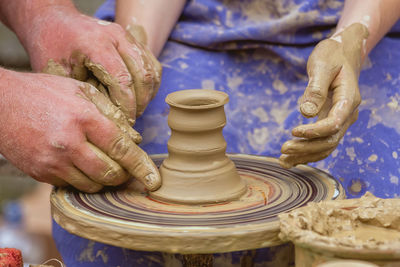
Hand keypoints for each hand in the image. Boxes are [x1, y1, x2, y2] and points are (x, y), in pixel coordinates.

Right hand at [0, 70, 160, 191]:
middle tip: (125, 167)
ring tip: (103, 164)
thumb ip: (112, 115)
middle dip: (123, 174)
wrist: (0, 103)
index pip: (122, 149)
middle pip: (110, 173)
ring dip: (104, 179)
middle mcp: (69, 144)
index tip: (154, 180)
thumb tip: (135, 139)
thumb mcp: (81, 91)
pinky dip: (83, 179)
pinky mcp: (40, 174)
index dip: (142, 167)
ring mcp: (53, 162)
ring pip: (92, 185)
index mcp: (84, 118)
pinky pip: (72, 186)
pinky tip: (81, 164)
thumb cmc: (44, 92)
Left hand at [24, 5, 160, 123]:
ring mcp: (128, 37)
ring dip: (146, 95)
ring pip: (151, 71)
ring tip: (134, 110)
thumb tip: (111, 115)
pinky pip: (152, 66)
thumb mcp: (61, 74)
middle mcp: (117, 37)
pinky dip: (149, 85)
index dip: (126, 106)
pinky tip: (138, 97)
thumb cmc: (53, 48)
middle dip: (139, 103)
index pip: (122, 80)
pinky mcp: (135, 41)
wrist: (56, 21)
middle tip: (130, 119)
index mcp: (96, 44)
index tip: (124, 122)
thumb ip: (86, 93)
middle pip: (142, 76)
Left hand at [280, 23, 368, 167]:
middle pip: (330, 140)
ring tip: (283, 161)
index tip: (293, 131)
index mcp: (348, 100)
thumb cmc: (332, 56)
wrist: (342, 54)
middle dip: (306, 148)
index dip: (314, 131)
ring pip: (326, 146)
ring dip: (305, 155)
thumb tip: (306, 113)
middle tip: (283, 149)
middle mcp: (347, 114)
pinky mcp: (331, 122)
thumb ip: (315, 89)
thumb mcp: (322, 66)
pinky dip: (307, 152)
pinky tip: (290, 159)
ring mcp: (341, 120)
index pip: (334, 123)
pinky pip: (322, 142)